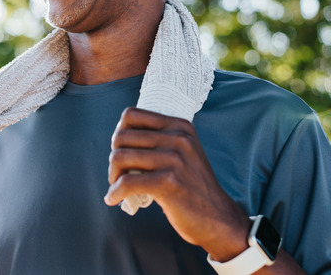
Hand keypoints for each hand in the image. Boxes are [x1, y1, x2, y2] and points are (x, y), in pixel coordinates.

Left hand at [104, 107, 249, 260]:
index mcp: (179, 126)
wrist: (218, 217)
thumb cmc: (192, 186)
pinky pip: (126, 182)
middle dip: (114, 158)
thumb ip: (159, 139)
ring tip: (117, 187)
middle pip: (121, 136)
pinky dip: (114, 192)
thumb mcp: (183, 152)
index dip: (119, 133)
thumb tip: (119, 135)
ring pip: (120, 157)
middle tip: (118, 175)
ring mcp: (174, 160)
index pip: (131, 115)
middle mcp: (178, 138)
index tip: (122, 151)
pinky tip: (113, 199)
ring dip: (113, 175)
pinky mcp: (168, 182)